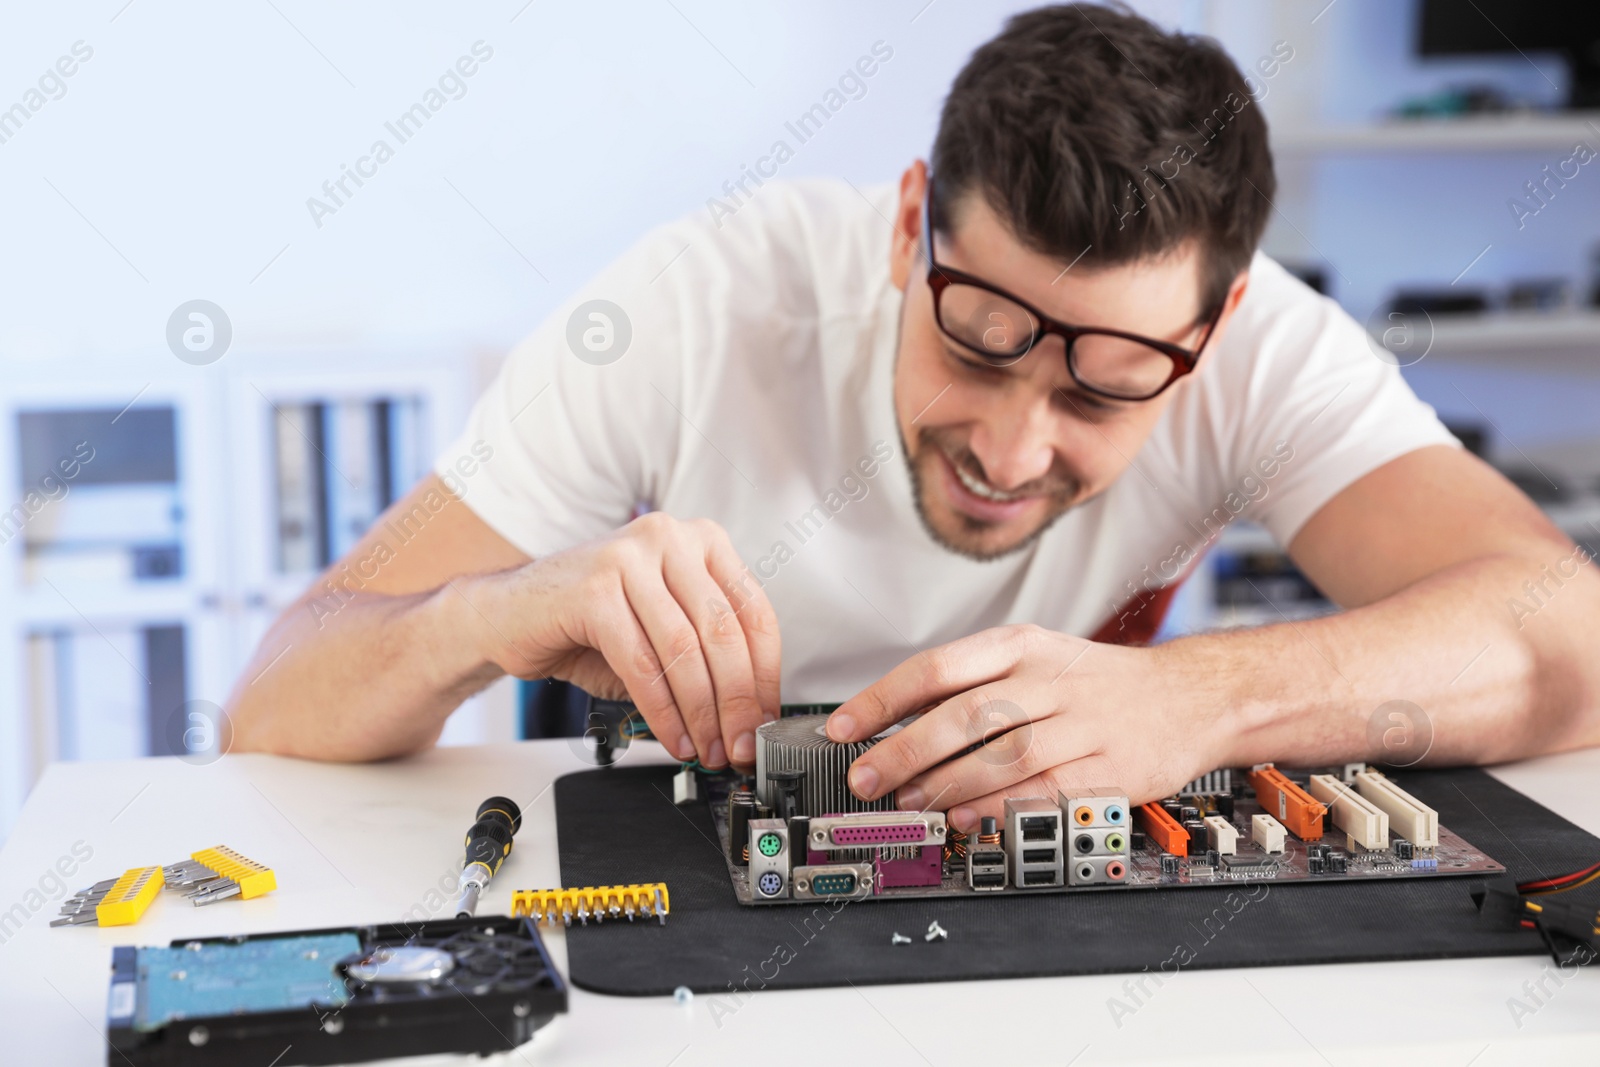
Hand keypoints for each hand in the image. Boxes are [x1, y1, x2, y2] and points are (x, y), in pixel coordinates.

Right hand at [466, 512, 779, 768]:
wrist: (506, 614)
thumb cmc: (588, 624)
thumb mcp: (663, 631)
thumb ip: (706, 658)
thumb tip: (749, 716)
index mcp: (701, 541)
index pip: (754, 612)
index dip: (766, 676)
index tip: (766, 721)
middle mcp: (670, 537)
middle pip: (724, 632)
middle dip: (738, 702)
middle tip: (741, 746)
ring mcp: (630, 557)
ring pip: (685, 650)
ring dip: (701, 713)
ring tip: (706, 749)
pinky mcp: (594, 588)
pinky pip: (643, 663)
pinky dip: (662, 711)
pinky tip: (672, 737)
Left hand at [824, 624, 1224, 830]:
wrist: (1191, 695)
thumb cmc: (1096, 682)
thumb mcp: (1035, 657)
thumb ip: (970, 684)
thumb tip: (891, 722)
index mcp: (1021, 645)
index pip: (937, 668)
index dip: (882, 699)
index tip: (842, 728)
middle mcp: (1049, 679)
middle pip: (963, 715)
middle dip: (903, 750)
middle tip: (864, 778)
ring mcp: (1083, 724)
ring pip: (1000, 755)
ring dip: (944, 784)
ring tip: (907, 803)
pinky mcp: (1110, 767)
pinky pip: (1044, 790)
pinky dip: (998, 807)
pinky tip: (964, 817)